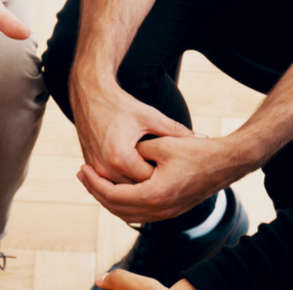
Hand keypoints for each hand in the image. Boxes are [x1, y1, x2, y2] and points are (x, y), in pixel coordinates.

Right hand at [67, 78, 192, 183]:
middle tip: (170, 180)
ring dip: (137, 186)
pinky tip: (138, 177)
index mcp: (121, 158)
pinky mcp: (91, 167)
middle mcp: (106, 168)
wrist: (90, 96)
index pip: (149, 180)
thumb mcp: (150, 117)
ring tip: (155, 181)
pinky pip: (111, 182)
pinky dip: (124, 181)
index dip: (164, 176)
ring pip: (122, 188)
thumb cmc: (121, 105)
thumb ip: (176, 131)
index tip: (178, 172)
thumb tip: (202, 138)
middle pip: (135, 188)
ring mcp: (96, 170)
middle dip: (151, 184)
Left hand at [79, 134, 255, 223]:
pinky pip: (139, 213)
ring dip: (108, 199)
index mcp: (154, 195)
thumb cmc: (197, 150)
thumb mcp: (162, 144)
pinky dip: (123, 203)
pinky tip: (116, 188)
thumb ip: (137, 151)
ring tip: (94, 182)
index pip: (113, 195)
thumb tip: (118, 156)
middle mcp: (159, 211)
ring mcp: (165, 214)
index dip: (94, 183)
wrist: (227, 162)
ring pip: (126, 214)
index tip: (83, 169)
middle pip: (116, 208)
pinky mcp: (171, 212)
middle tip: (82, 175)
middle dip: (96, 192)